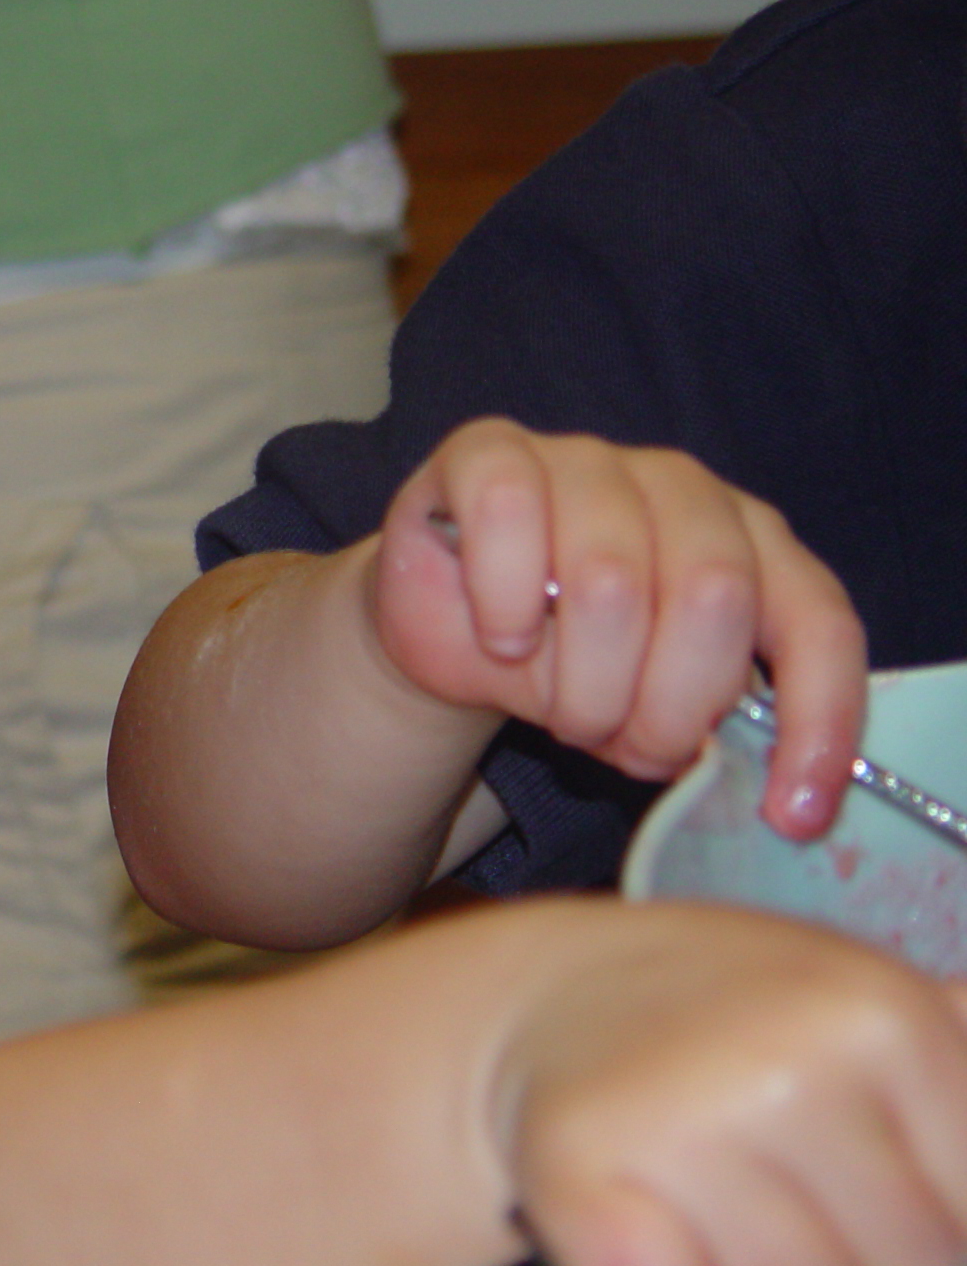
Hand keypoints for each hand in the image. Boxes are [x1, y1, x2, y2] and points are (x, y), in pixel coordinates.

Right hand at [373, 420, 866, 838]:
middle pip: (712, 598)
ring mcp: (586, 460)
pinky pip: (511, 517)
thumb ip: (710, 721)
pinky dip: (504, 603)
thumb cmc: (563, 662)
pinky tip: (500, 634)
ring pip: (609, 579)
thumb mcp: (651, 707)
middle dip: (666, 710)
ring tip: (556, 710)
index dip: (817, 718)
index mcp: (750, 543)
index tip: (790, 814)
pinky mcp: (491, 451)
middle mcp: (682, 487)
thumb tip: (759, 785)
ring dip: (578, 684)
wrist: (448, 625)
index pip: (815, 619)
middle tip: (624, 749)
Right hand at [503, 902, 966, 1265]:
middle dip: (846, 1247)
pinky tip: (642, 1222)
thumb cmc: (729, 1019)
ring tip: (707, 1196)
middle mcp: (788, 1062)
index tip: (855, 1153)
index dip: (920, 1202)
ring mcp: (676, 1118)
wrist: (549, 992)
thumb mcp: (862, 997)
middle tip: (772, 1173)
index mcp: (886, 1014)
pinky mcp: (575, 1172)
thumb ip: (960, 1047)